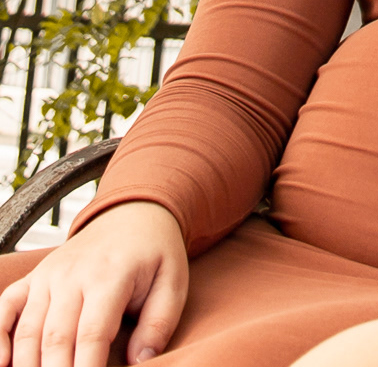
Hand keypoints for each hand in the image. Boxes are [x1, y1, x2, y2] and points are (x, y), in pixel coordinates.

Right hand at [0, 200, 186, 366]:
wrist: (133, 214)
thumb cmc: (154, 254)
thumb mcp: (173, 282)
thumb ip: (159, 323)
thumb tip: (139, 362)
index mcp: (110, 275)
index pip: (92, 334)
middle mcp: (73, 274)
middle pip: (56, 338)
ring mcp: (49, 275)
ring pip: (28, 330)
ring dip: (28, 365)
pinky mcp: (35, 277)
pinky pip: (6, 304)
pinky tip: (2, 362)